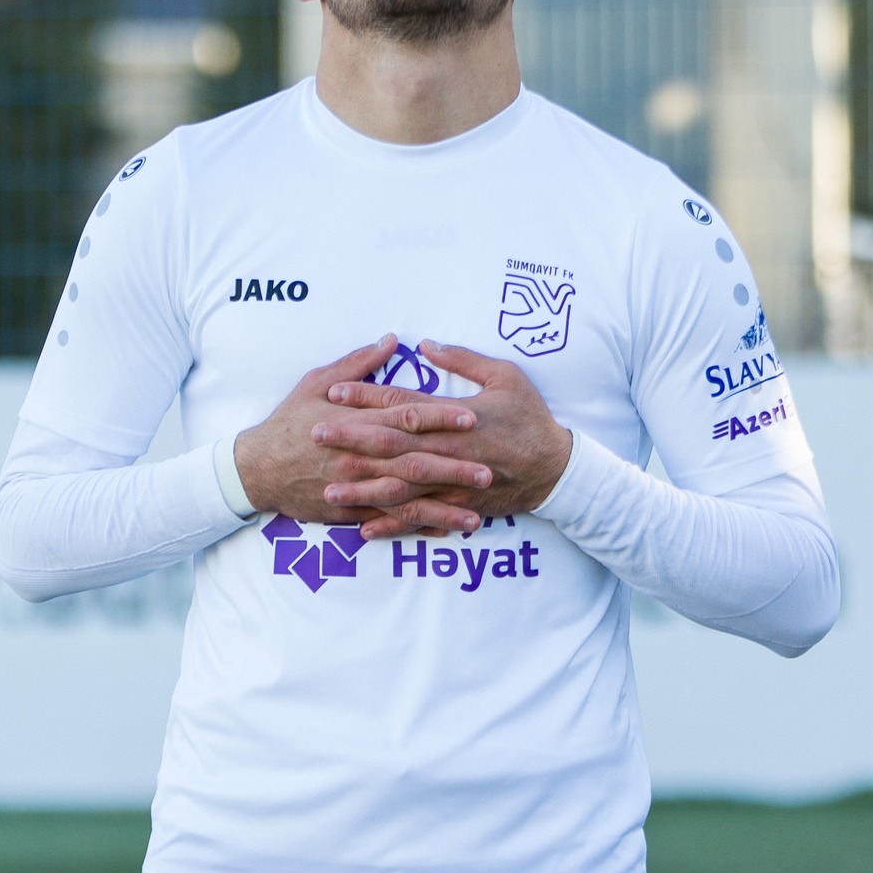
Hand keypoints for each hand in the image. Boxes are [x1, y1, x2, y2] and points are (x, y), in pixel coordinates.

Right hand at [233, 336, 492, 532]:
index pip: (406, 417)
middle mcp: (359, 457)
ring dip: (442, 508)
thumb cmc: (288, 422)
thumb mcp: (316, 382)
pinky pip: (387, 521)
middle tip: (489, 471)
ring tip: (476, 516)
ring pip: (406, 500)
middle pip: (414, 461)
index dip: (441, 418)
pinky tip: (443, 531)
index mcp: (356, 422)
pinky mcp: (349, 511)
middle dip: (453, 468)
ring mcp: (355, 488)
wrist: (255, 468)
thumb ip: (358, 364)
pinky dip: (415, 527)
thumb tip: (392, 339)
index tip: (472, 418)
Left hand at [316, 339, 572, 540]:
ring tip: (328, 490)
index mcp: (456, 417)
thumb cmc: (531, 418)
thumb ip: (464, 360)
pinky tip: (364, 528)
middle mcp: (449, 451)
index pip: (402, 405)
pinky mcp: (458, 506)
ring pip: (400, 487)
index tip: (334, 393)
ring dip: (363, 489)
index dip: (366, 398)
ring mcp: (453, 483)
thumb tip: (426, 344)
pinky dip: (392, 525)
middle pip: (392, 446)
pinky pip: (420, 518)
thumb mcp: (506, 376)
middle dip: (351, 441)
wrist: (558, 469)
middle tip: (315, 436)